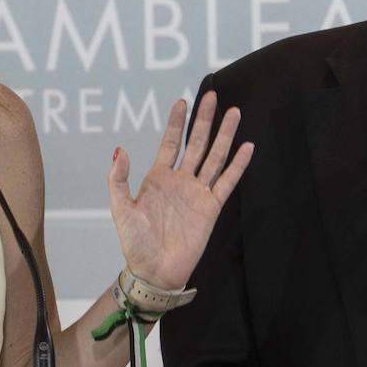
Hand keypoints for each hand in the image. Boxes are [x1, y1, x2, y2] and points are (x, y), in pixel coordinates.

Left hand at [107, 92, 252, 287]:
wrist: (154, 270)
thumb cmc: (135, 242)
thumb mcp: (121, 209)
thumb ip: (119, 179)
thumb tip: (120, 149)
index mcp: (158, 178)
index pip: (171, 143)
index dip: (177, 122)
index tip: (182, 101)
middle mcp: (180, 181)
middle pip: (197, 143)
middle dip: (204, 120)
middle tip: (212, 96)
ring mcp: (197, 193)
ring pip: (214, 157)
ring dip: (225, 136)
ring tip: (235, 113)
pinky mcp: (211, 208)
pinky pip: (227, 182)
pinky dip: (238, 165)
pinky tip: (247, 147)